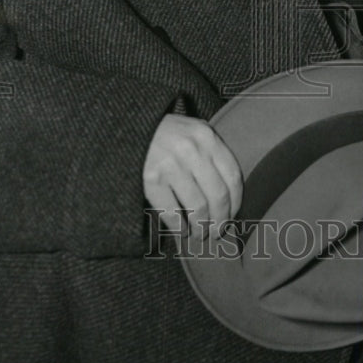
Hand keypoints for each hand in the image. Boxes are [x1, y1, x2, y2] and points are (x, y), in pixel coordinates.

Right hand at [143, 113, 242, 237]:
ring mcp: (171, 164)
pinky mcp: (150, 179)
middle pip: (218, 195)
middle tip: (217, 232)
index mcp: (206, 137)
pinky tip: (182, 231)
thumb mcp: (192, 131)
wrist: (127, 128)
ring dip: (201, 228)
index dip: (235, 202)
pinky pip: (173, 213)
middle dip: (220, 220)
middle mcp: (191, 150)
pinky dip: (180, 228)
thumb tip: (228, 194)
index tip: (232, 216)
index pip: (232, 176)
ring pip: (198, 207)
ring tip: (199, 234)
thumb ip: (210, 152)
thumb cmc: (164, 134)